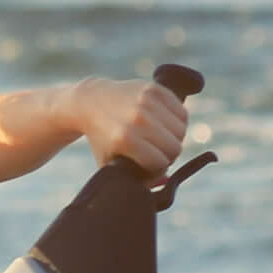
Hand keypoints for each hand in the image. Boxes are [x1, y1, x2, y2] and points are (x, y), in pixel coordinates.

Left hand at [70, 74, 188, 171]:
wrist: (91, 101)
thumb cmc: (103, 138)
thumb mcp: (111, 162)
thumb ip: (136, 178)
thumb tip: (164, 183)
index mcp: (125, 140)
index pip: (161, 163)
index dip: (158, 169)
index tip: (151, 166)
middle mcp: (137, 119)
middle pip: (175, 147)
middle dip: (169, 154)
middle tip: (159, 152)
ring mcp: (146, 102)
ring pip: (181, 130)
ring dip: (175, 138)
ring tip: (162, 139)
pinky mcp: (154, 89)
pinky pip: (182, 112)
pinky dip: (178, 121)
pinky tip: (166, 125)